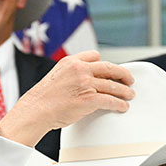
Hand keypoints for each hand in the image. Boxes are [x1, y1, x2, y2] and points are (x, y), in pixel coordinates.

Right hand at [0, 51, 134, 147]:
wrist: (36, 110)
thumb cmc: (42, 99)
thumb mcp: (55, 77)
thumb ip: (70, 75)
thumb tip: (82, 83)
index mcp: (71, 62)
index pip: (94, 56)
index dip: (104, 63)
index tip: (110, 69)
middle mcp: (80, 69)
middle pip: (109, 68)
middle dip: (122, 74)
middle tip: (129, 79)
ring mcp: (85, 83)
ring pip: (112, 85)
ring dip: (124, 91)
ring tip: (129, 95)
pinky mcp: (89, 99)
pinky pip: (110, 100)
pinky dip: (119, 104)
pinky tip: (122, 106)